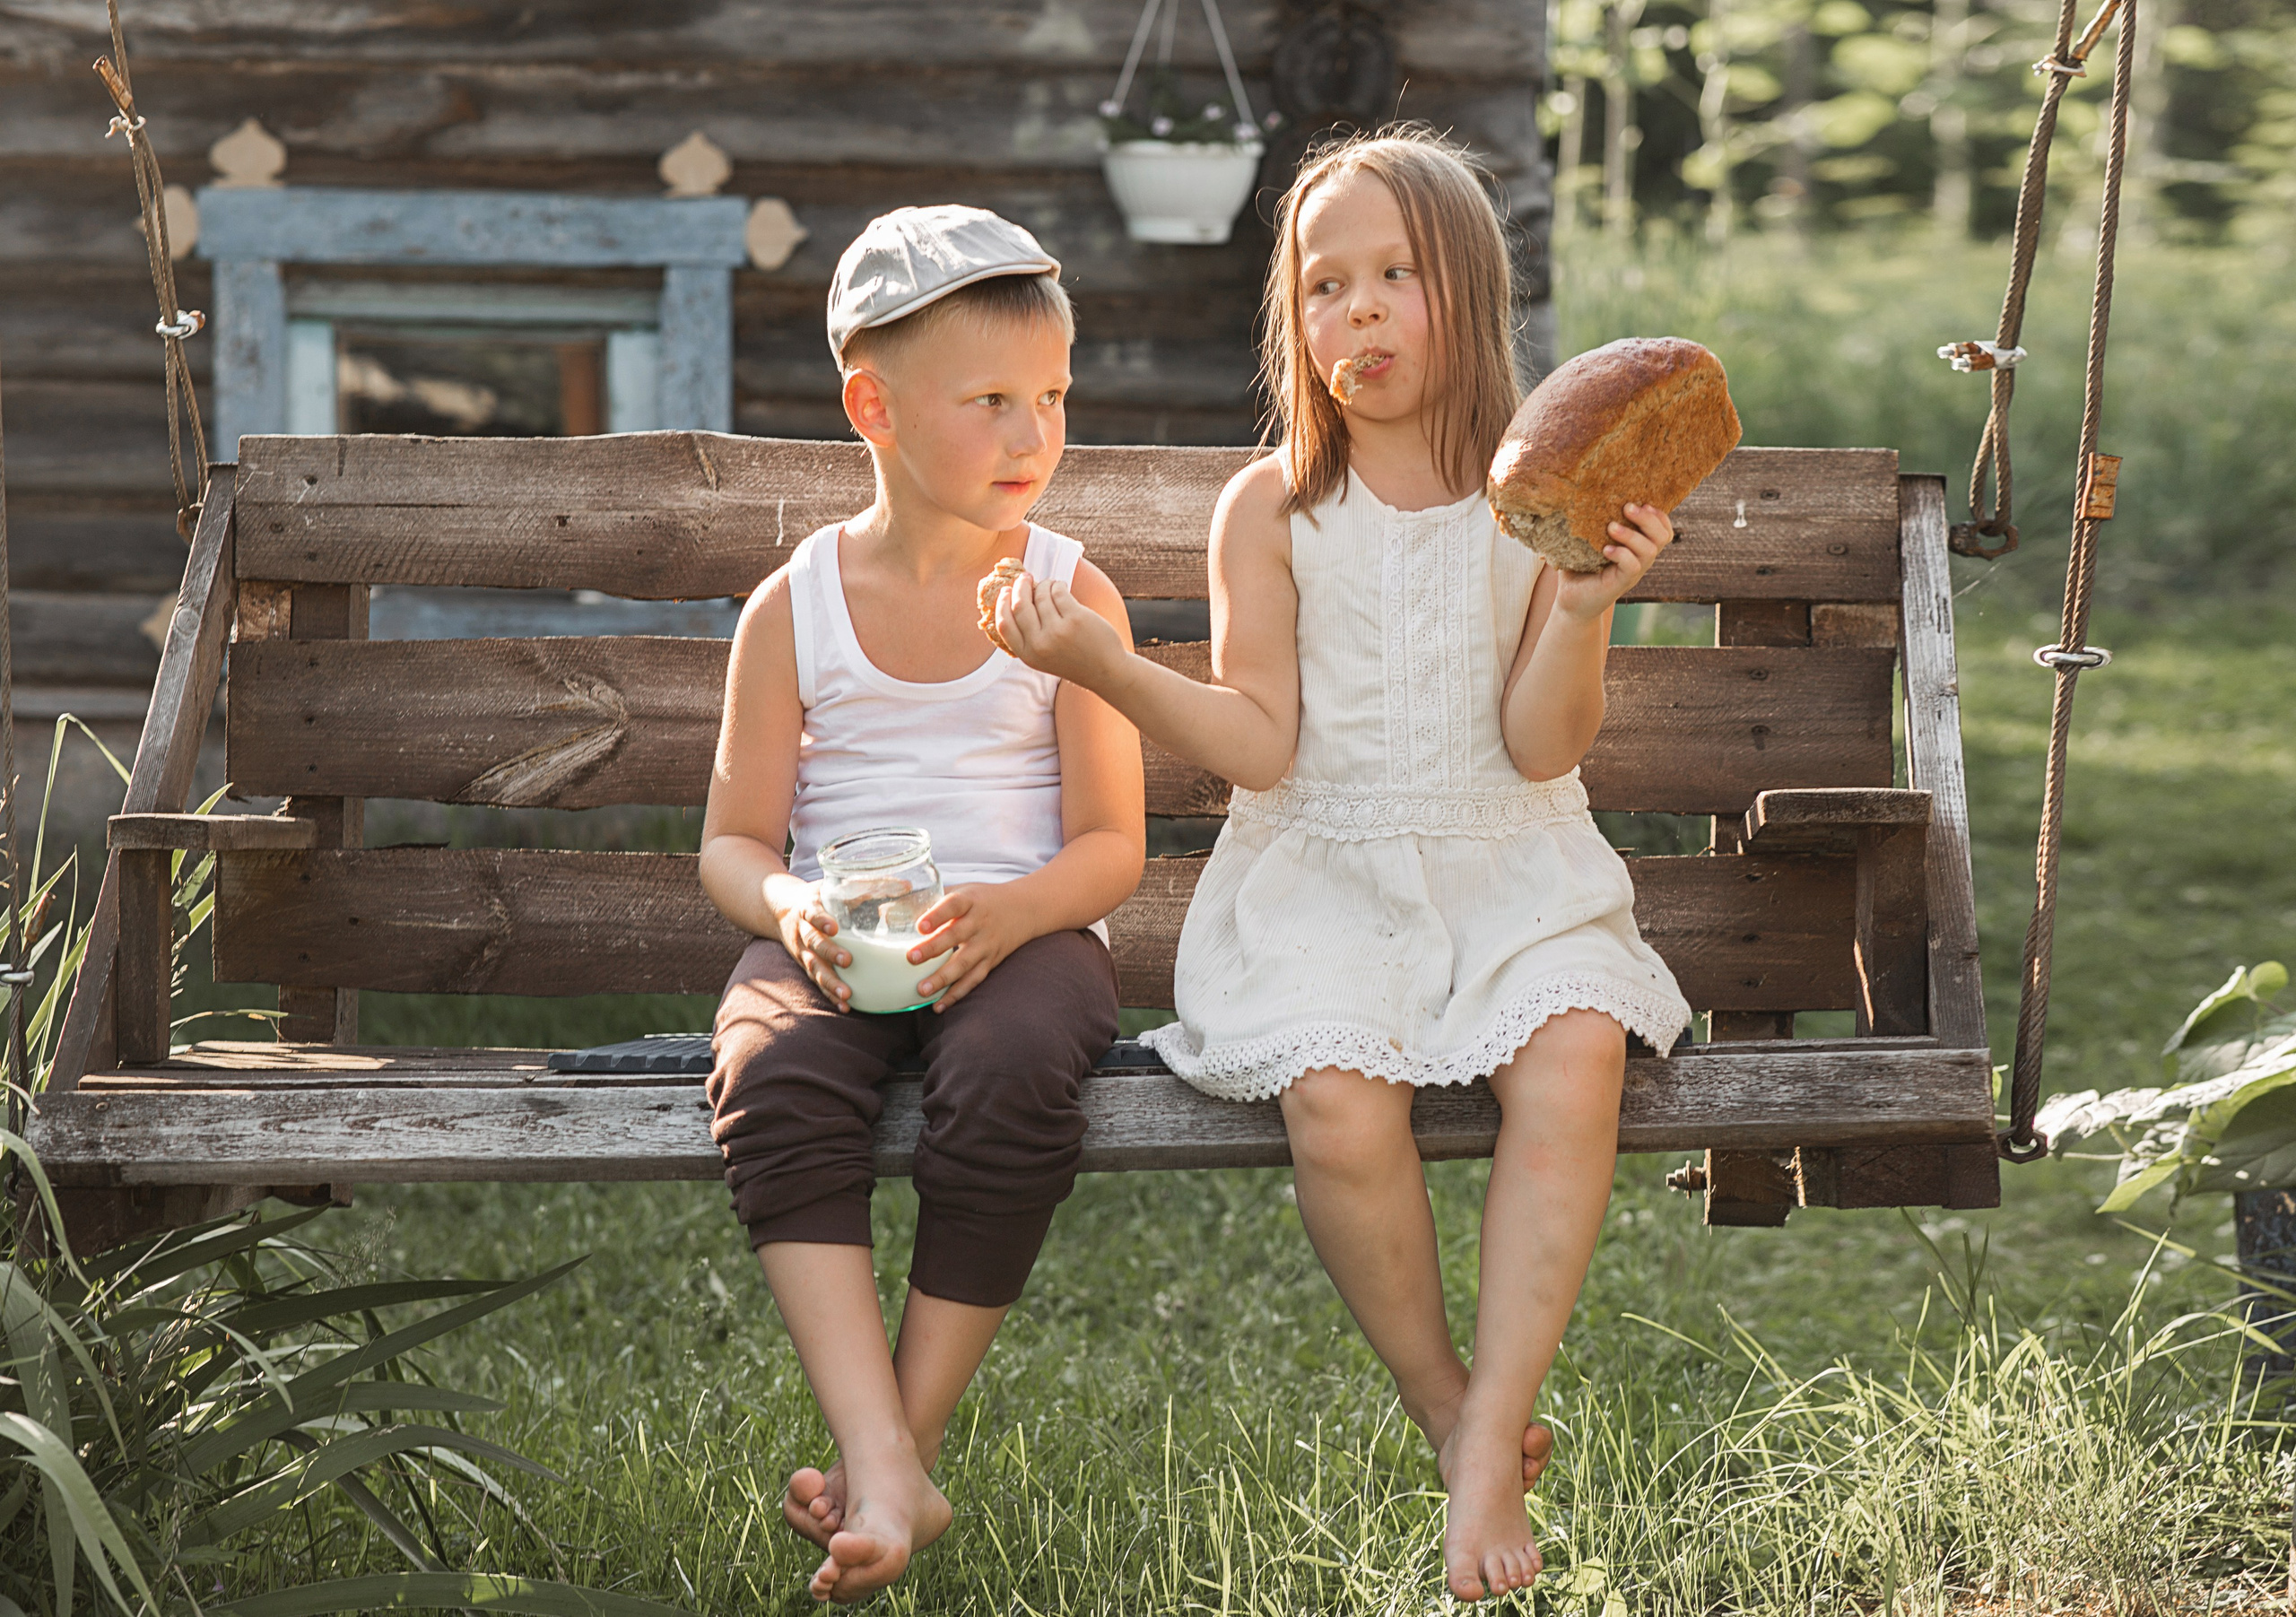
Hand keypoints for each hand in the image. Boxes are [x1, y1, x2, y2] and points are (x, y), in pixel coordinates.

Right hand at [770, 879, 855, 1011]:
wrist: (780, 909)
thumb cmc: (818, 897)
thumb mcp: (834, 886)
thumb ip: (867, 885)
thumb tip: (907, 885)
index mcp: (808, 908)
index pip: (812, 913)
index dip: (821, 920)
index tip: (834, 927)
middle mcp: (802, 931)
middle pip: (813, 944)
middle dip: (829, 953)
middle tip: (847, 961)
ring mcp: (802, 951)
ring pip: (814, 968)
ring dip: (830, 982)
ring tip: (846, 994)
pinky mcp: (806, 965)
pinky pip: (817, 982)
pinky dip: (829, 994)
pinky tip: (845, 1005)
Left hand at [911, 883, 1034, 1010]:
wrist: (1024, 910)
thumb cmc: (983, 899)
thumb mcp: (963, 891)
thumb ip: (933, 899)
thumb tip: (888, 910)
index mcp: (970, 901)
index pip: (954, 906)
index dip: (937, 915)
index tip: (920, 926)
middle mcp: (980, 923)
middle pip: (956, 936)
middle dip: (933, 948)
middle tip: (911, 958)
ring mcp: (986, 944)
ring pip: (964, 963)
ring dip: (943, 978)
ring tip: (921, 990)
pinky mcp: (990, 962)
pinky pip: (973, 980)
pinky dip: (956, 994)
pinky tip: (938, 1006)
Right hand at [997, 570, 1126, 689]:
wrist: (1104, 670)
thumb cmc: (1072, 659)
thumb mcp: (1042, 657)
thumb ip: (1027, 636)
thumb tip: (1014, 598)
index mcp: (1028, 654)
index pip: (1004, 624)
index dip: (1002, 604)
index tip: (1006, 591)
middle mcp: (1040, 644)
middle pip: (1020, 605)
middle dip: (1021, 586)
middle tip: (1025, 578)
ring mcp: (1058, 631)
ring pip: (1041, 595)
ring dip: (1044, 584)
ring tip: (1050, 584)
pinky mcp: (1076, 618)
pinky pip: (1059, 591)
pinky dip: (1058, 584)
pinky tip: (1061, 587)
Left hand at [1553, 502, 1673, 622]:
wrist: (1571, 602)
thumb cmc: (1578, 569)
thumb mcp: (1585, 543)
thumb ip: (1589, 523)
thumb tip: (1576, 495)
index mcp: (1638, 547)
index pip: (1663, 530)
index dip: (1659, 516)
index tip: (1644, 502)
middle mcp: (1640, 559)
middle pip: (1662, 537)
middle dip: (1648, 519)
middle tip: (1627, 507)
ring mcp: (1633, 573)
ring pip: (1649, 551)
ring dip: (1632, 535)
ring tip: (1611, 526)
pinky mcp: (1621, 584)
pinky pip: (1632, 566)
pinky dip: (1622, 554)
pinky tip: (1605, 549)